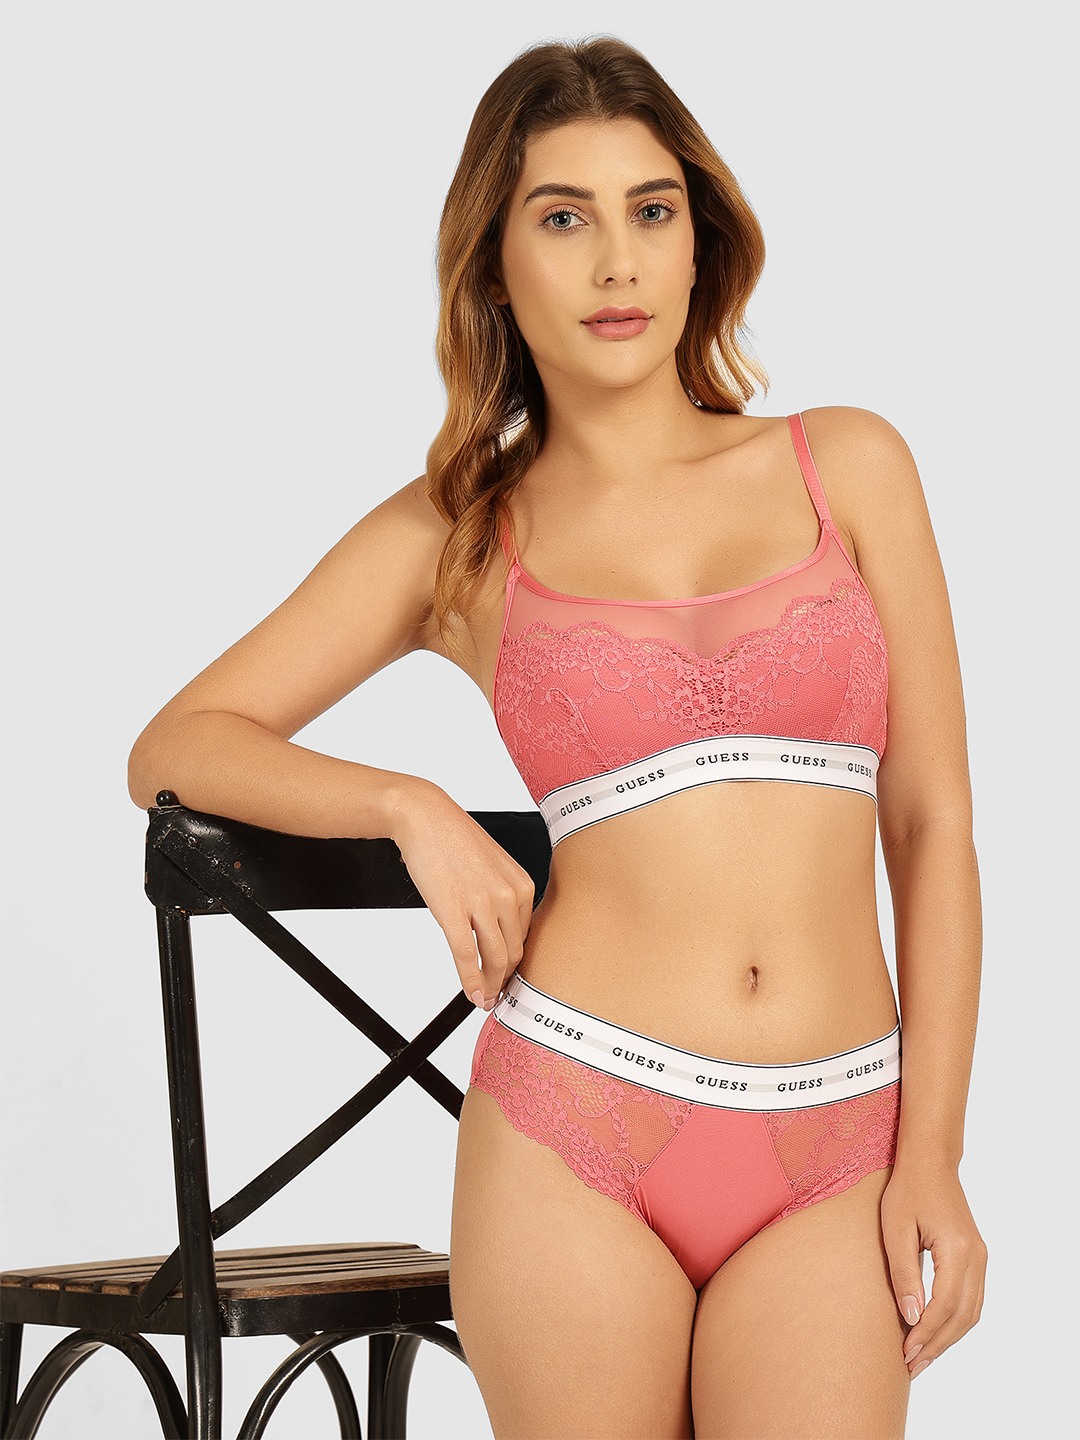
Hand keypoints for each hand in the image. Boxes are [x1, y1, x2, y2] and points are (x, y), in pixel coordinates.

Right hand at [389, 778, 535, 1008]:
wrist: (424, 816)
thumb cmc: (453, 839)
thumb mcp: (492, 865)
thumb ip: (502, 896)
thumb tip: (500, 931)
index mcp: (521, 884)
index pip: (526, 936)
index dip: (516, 962)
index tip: (507, 975)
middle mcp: (508, 895)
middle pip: (513, 952)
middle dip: (505, 978)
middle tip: (496, 994)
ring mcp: (482, 904)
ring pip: (495, 959)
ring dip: (490, 985)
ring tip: (483, 998)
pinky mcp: (453, 911)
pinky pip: (467, 956)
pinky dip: (470, 981)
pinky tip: (471, 994)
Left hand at [879, 1160, 986, 1380]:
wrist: (930, 1164)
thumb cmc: (908, 1190)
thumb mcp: (896, 1230)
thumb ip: (904, 1274)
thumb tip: (911, 1317)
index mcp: (958, 1249)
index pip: (945, 1305)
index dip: (926, 1333)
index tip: (906, 1353)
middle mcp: (977, 1257)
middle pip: (963, 1316)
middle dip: (937, 1345)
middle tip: (911, 1365)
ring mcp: (981, 1259)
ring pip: (971, 1312)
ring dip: (948, 1338)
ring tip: (921, 1357)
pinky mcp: (977, 1259)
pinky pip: (971, 1300)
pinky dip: (955, 1322)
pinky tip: (934, 1333)